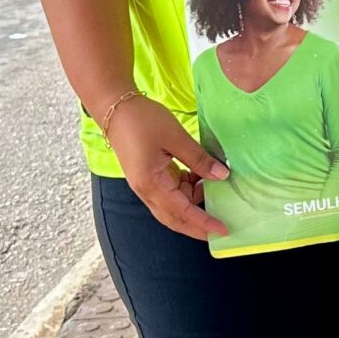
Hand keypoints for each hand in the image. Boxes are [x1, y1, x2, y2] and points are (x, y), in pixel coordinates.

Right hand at [109, 96, 227, 240]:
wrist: (115, 107)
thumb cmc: (142, 120)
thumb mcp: (175, 137)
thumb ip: (199, 159)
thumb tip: (222, 175)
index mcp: (151, 184)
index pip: (182, 212)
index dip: (203, 222)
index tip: (223, 230)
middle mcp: (147, 190)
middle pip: (175, 218)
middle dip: (198, 226)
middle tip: (222, 229)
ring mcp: (147, 184)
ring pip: (174, 205)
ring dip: (194, 202)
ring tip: (217, 194)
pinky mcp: (150, 176)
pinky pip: (172, 191)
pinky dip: (188, 189)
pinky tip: (202, 178)